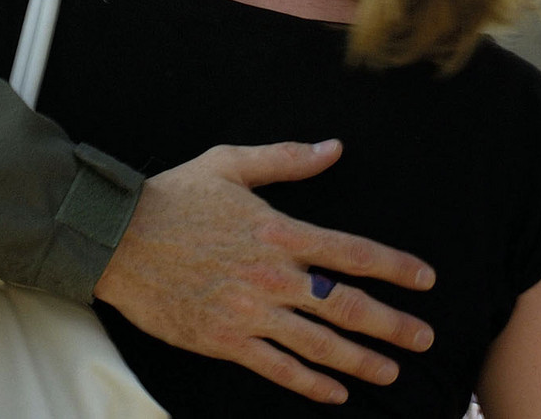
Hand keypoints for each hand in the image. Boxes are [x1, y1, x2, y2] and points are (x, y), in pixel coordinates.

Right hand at [94, 141, 434, 403]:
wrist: (115, 239)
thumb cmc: (173, 197)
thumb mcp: (230, 163)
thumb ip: (287, 158)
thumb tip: (334, 147)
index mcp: (279, 230)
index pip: (352, 252)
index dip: (395, 267)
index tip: (426, 280)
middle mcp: (273, 276)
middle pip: (347, 305)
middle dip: (392, 325)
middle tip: (425, 338)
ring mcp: (250, 312)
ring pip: (319, 345)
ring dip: (361, 361)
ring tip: (392, 371)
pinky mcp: (224, 340)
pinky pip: (277, 368)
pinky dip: (311, 383)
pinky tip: (336, 392)